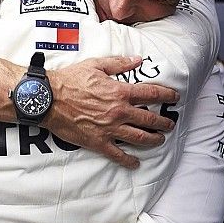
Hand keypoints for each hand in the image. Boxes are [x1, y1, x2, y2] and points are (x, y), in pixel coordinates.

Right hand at [44, 56, 178, 168]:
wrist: (49, 99)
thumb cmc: (70, 80)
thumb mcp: (95, 65)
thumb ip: (119, 63)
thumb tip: (137, 60)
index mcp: (120, 92)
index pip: (151, 94)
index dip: (166, 95)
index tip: (175, 97)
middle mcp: (119, 111)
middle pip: (150, 119)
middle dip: (164, 122)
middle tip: (170, 124)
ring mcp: (110, 129)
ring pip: (139, 137)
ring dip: (153, 139)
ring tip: (159, 140)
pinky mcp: (98, 142)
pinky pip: (118, 154)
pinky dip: (129, 160)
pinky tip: (135, 163)